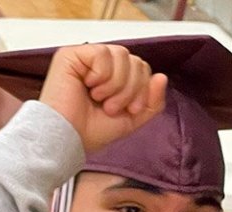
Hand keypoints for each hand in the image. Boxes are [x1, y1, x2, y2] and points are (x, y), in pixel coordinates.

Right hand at [39, 44, 166, 153]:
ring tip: (101, 99)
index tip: (131, 110)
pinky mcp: (72, 54)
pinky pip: (103, 53)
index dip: (143, 90)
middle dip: (131, 89)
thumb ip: (152, 102)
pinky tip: (88, 87)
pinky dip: (102, 75)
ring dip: (117, 84)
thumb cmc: (91, 132)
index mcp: (114, 78)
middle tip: (112, 107)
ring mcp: (87, 58)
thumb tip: (162, 77)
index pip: (142, 69)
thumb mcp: (132, 119)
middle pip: (136, 61)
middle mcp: (101, 66)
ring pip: (122, 55)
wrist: (68, 139)